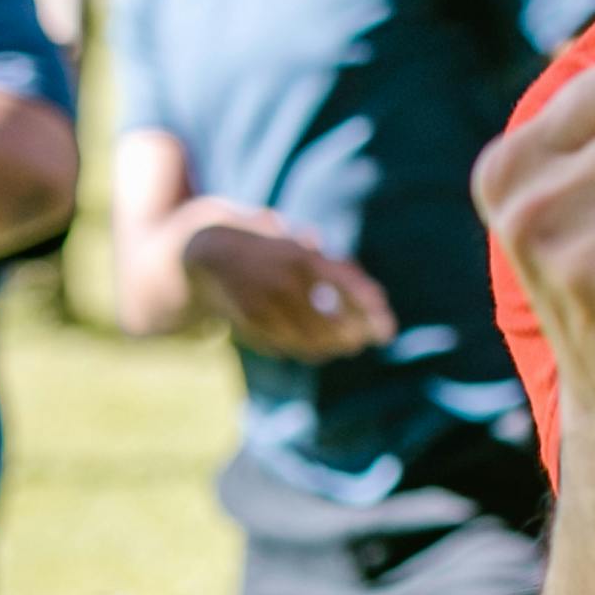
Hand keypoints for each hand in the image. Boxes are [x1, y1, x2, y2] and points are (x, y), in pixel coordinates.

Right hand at [186, 213, 398, 359]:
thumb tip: (376, 299)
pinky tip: (313, 345)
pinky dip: (301, 347)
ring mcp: (264, 305)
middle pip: (330, 324)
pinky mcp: (248, 324)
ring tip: (344, 345)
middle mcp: (283, 282)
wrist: (205, 251)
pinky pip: (284, 346)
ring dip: (330, 347)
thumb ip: (337, 269)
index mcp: (301, 256)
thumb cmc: (268, 249)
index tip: (388, 328)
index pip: (345, 285)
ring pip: (308, 341)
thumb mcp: (300, 248)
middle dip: (352, 336)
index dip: (369, 309)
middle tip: (362, 340)